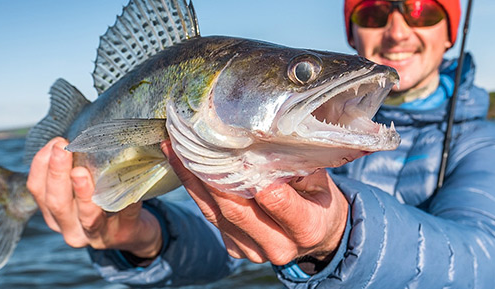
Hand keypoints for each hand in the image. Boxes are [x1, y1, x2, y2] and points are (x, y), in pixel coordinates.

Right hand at [26, 137, 161, 258]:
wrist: (134, 232)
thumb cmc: (103, 205)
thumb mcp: (83, 191)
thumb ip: (74, 169)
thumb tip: (76, 135)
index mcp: (56, 215)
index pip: (37, 190)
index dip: (41, 166)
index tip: (55, 143)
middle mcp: (72, 229)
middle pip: (57, 203)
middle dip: (57, 174)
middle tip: (63, 149)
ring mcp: (98, 234)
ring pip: (87, 215)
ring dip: (82, 193)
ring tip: (80, 172)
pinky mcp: (125, 233)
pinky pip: (124, 214)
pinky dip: (125, 200)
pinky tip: (127, 186)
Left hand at [161, 140, 348, 267]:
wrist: (319, 233)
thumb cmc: (319, 197)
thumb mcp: (320, 179)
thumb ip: (296, 163)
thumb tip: (267, 135)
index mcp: (307, 229)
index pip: (278, 202)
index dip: (256, 179)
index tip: (236, 151)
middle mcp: (278, 246)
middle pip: (237, 210)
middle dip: (211, 176)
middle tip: (191, 141)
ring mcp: (253, 251)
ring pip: (216, 214)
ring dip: (192, 180)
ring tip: (174, 147)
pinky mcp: (235, 248)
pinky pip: (211, 217)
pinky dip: (195, 190)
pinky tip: (182, 164)